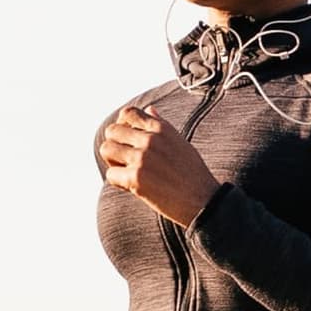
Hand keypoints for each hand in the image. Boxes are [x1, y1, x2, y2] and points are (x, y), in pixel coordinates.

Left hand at [99, 103, 216, 223]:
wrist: (203, 201)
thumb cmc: (192, 174)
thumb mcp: (180, 142)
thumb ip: (161, 125)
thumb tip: (150, 109)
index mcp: (162, 128)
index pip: (128, 113)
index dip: (122, 125)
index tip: (127, 140)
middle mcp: (151, 140)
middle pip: (112, 130)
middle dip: (115, 145)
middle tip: (125, 160)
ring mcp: (142, 158)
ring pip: (106, 149)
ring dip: (113, 161)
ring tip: (126, 171)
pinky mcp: (136, 178)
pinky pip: (111, 174)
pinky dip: (118, 182)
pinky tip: (132, 187)